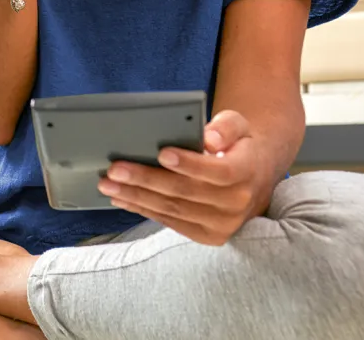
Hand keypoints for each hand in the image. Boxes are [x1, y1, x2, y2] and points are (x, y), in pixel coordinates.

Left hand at [95, 110, 274, 245]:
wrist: (255, 178)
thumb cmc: (238, 146)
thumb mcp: (240, 126)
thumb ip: (226, 127)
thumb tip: (209, 140)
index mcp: (247, 173)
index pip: (218, 172)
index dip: (189, 164)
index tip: (162, 153)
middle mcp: (237, 204)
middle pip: (185, 192)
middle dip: (146, 180)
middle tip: (115, 170)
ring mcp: (222, 225)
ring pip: (173, 210)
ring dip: (136, 198)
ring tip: (108, 185)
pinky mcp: (208, 236)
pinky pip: (171, 223)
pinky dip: (144, 210)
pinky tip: (123, 199)